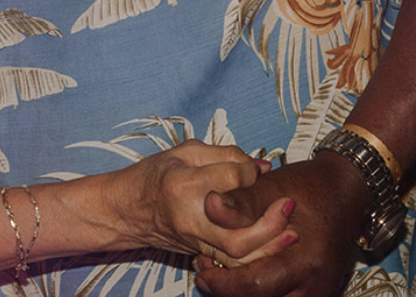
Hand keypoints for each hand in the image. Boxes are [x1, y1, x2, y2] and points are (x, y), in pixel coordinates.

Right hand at [99, 141, 296, 262]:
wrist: (124, 210)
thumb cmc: (153, 175)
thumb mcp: (183, 152)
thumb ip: (225, 154)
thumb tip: (263, 166)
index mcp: (184, 183)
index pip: (232, 178)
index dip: (250, 171)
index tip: (255, 169)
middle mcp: (190, 217)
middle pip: (239, 234)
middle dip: (271, 224)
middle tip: (288, 205)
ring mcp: (194, 240)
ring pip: (239, 256)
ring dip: (270, 247)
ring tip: (291, 232)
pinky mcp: (197, 252)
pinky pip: (231, 264)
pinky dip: (255, 258)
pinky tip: (272, 247)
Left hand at [194, 151, 368, 296]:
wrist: (348, 191)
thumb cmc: (310, 186)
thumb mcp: (271, 189)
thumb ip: (239, 203)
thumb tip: (209, 205)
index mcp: (306, 261)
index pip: (253, 287)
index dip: (222, 282)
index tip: (201, 269)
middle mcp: (316, 285)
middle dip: (229, 292)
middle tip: (206, 271)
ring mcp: (320, 293)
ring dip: (245, 293)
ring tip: (222, 273)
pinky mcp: (318, 293)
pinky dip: (262, 292)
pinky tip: (243, 275)